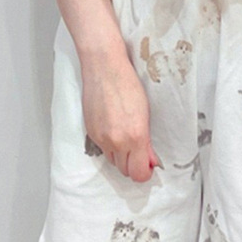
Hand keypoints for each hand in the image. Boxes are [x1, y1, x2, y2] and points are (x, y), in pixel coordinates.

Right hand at [80, 50, 163, 182]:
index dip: (144, 173)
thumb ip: (147, 141)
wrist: (105, 68)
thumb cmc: (128, 84)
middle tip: (140, 152)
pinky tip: (115, 128)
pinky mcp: (90, 132)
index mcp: (135, 136)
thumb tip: (150, 160)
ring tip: (127, 137)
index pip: (138, 173)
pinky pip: (102, 148)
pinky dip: (110, 144)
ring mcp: (101, 138)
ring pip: (112, 160)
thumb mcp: (146, 113)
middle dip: (133, 164)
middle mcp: (116, 141)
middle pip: (124, 171)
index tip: (149, 166)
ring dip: (121, 155)